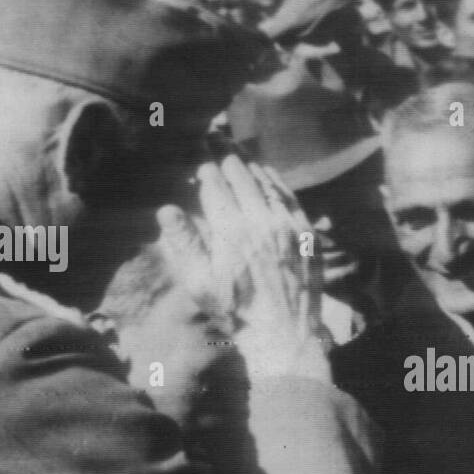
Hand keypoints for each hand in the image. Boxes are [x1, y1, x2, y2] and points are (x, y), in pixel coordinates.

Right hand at [156, 155, 330, 381]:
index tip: (197, 155)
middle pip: (240, 173)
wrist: (284, 334)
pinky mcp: (307, 232)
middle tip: (214, 138)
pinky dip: (274, 181)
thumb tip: (166, 209)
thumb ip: (184, 243)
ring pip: (266, 180)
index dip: (203, 166)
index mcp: (231, 230)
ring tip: (236, 153)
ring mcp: (288, 224)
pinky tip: (266, 175)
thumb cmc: (235, 311)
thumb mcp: (200, 284)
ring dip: (249, 165)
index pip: (214, 182)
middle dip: (224, 154)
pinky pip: (289, 196)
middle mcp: (261, 220)